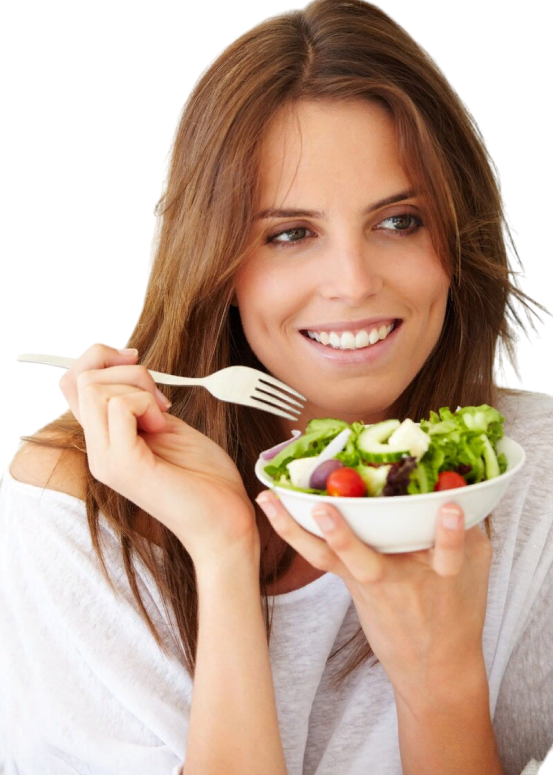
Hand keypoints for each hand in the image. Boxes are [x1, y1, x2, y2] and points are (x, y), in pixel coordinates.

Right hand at [58, 343, 258, 566]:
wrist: (225, 520)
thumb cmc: (204, 476)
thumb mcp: (166, 425)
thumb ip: (140, 402)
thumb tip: (127, 365)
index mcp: (105, 440)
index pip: (71, 383)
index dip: (99, 358)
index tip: (136, 361)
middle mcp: (97, 451)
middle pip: (79, 378)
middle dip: (126, 370)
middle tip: (159, 398)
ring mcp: (106, 460)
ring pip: (94, 388)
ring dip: (138, 387)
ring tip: (162, 415)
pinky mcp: (124, 465)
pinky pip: (119, 406)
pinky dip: (146, 403)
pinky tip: (163, 426)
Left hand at [255, 491, 491, 706]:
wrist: (433, 667)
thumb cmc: (456, 611)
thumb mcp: (475, 570)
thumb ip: (466, 530)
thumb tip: (456, 488)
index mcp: (442, 575)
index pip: (449, 553)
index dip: (450, 534)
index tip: (450, 508)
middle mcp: (398, 580)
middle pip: (369, 561)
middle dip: (345, 537)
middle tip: (323, 509)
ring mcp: (368, 583)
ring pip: (329, 557)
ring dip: (296, 529)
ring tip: (270, 500)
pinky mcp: (349, 583)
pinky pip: (319, 556)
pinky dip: (295, 531)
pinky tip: (273, 506)